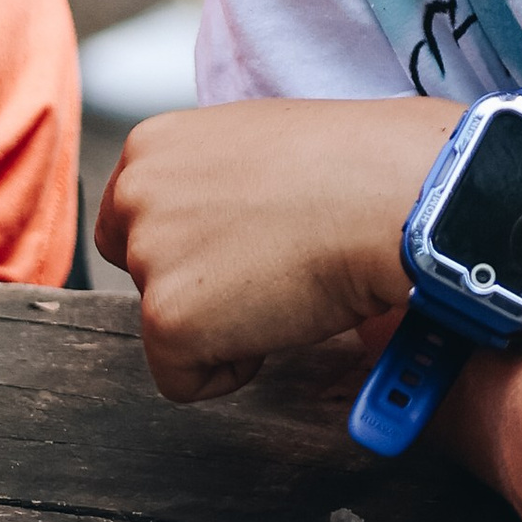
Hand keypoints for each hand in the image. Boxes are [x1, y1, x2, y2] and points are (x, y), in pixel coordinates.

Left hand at [95, 95, 453, 400]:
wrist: (391, 195)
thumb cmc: (356, 164)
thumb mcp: (262, 144)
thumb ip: (213, 178)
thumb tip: (214, 221)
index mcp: (155, 143)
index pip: (130, 219)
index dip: (187, 245)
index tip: (233, 249)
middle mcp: (137, 193)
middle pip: (142, 272)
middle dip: (194, 284)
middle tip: (264, 269)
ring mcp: (150, 256)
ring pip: (168, 324)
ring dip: (222, 321)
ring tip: (286, 282)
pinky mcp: (167, 320)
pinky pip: (183, 378)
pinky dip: (233, 367)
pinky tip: (282, 318)